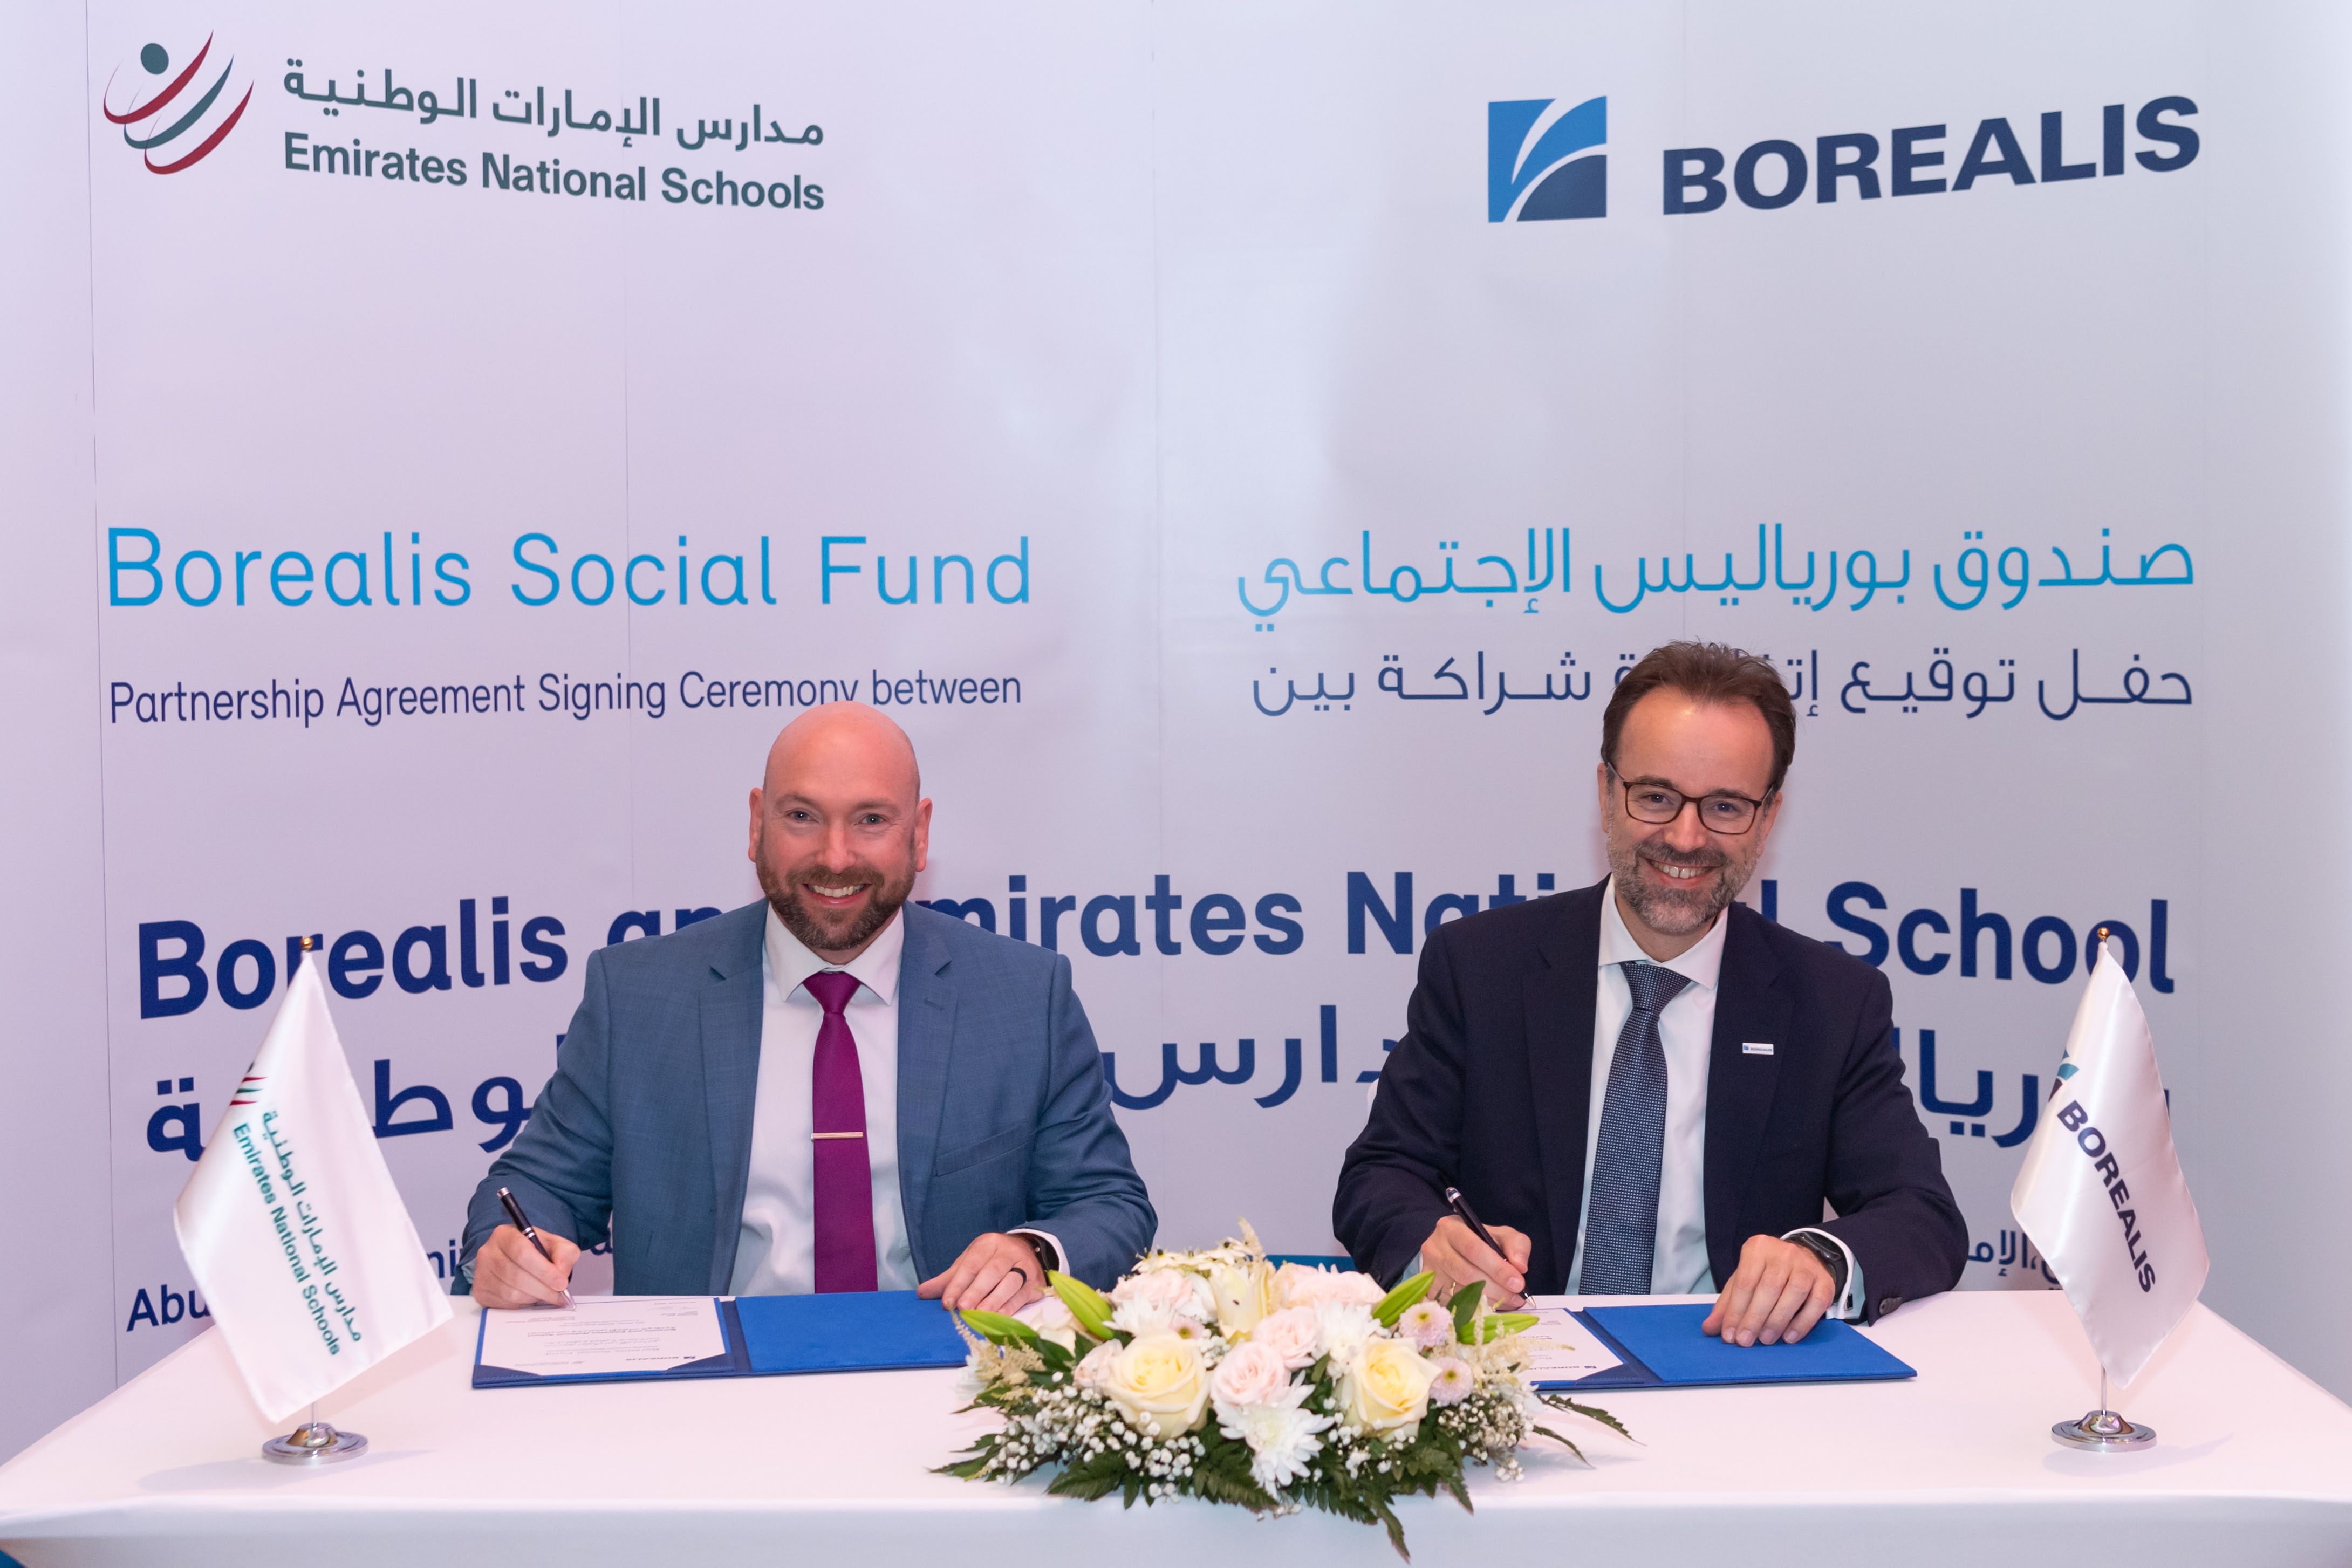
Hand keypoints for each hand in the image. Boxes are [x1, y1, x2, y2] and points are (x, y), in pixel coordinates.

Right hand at [471, 1223, 579, 1308]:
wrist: (519, 1261)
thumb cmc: (536, 1251)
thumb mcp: (556, 1245)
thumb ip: (565, 1254)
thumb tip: (561, 1272)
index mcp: (505, 1234)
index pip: (522, 1253)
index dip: (543, 1271)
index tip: (561, 1283)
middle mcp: (488, 1252)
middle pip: (517, 1276)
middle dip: (543, 1289)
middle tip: (559, 1295)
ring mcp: (482, 1273)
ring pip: (511, 1293)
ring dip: (534, 1298)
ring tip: (547, 1295)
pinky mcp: (481, 1291)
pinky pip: (504, 1304)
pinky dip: (522, 1304)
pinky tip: (531, 1297)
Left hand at [918, 1232, 1047, 1314]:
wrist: (1027, 1252)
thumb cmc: (991, 1260)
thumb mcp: (969, 1262)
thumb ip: (948, 1279)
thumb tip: (922, 1293)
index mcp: (989, 1243)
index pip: (971, 1263)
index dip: (958, 1283)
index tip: (946, 1302)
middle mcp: (1008, 1251)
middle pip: (992, 1271)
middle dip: (976, 1291)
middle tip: (962, 1309)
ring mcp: (1025, 1266)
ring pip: (1010, 1282)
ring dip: (994, 1300)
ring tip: (979, 1315)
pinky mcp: (1035, 1282)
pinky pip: (1023, 1295)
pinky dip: (1010, 1307)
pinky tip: (998, 1318)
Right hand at [1421, 1215, 1530, 1308]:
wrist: (1454, 1250)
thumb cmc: (1481, 1242)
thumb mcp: (1502, 1235)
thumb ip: (1516, 1245)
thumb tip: (1520, 1267)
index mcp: (1451, 1228)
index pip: (1474, 1249)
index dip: (1498, 1268)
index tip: (1518, 1283)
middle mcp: (1434, 1248)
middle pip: (1467, 1273)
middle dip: (1496, 1289)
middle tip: (1517, 1298)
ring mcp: (1429, 1271)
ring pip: (1460, 1292)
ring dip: (1489, 1301)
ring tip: (1509, 1302)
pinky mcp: (1429, 1290)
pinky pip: (1454, 1305)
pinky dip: (1477, 1309)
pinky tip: (1492, 1307)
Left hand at [1702, 1234, 1834, 1346]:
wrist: (1803, 1259)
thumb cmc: (1766, 1273)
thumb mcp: (1743, 1281)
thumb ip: (1727, 1304)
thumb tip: (1709, 1328)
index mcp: (1758, 1248)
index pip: (1745, 1281)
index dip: (1736, 1311)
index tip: (1729, 1335)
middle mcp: (1784, 1253)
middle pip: (1769, 1287)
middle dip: (1755, 1318)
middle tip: (1745, 1341)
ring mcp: (1807, 1265)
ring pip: (1794, 1292)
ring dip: (1778, 1320)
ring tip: (1766, 1340)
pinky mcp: (1825, 1281)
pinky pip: (1816, 1302)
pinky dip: (1803, 1322)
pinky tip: (1789, 1337)